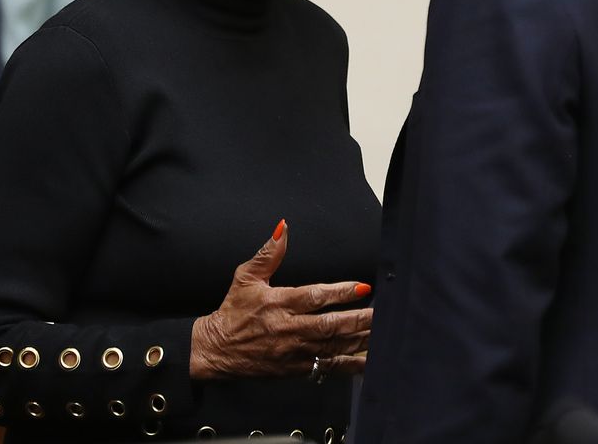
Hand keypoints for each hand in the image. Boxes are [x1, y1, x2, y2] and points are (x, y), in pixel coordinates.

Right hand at [189, 219, 372, 381]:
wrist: (216, 350)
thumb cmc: (233, 311)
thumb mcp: (246, 277)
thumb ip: (269, 253)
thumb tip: (283, 228)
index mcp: (279, 303)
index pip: (314, 297)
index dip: (339, 292)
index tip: (362, 287)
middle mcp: (289, 329)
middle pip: (329, 325)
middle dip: (359, 320)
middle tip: (382, 313)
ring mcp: (293, 352)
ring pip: (333, 347)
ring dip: (359, 340)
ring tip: (382, 333)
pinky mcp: (295, 369)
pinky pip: (327, 368)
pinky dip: (349, 365)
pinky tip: (368, 361)